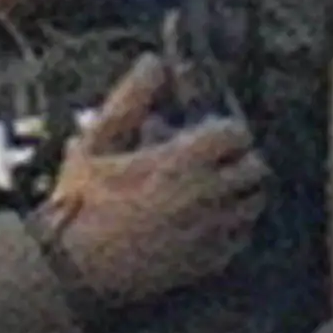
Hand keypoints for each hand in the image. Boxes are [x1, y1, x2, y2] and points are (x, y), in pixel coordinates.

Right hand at [37, 54, 266, 306]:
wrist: (75, 270)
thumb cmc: (81, 201)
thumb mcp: (96, 143)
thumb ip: (129, 100)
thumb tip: (154, 63)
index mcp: (181, 163)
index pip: (237, 134)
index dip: (226, 129)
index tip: (209, 131)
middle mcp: (206, 197)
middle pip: (257, 169)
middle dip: (240, 159)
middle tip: (216, 159)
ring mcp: (212, 233)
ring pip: (254, 204)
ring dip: (241, 191)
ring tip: (213, 189)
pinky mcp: (209, 262)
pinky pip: (242, 238)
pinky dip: (234, 225)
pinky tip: (206, 221)